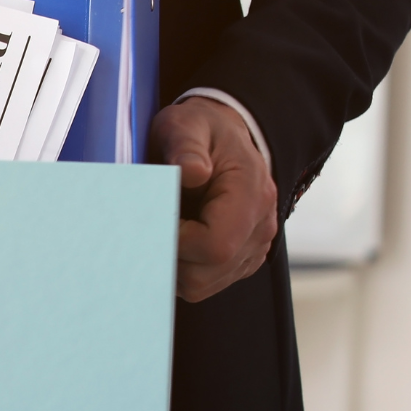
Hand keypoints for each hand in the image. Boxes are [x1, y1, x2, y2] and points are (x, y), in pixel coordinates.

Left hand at [153, 97, 278, 302]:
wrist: (224, 135)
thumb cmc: (201, 130)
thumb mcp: (187, 125)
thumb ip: (187, 146)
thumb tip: (193, 172)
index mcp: (251, 194)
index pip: (215, 246)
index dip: (174, 241)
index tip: (154, 217)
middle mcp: (261, 227)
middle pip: (204, 274)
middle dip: (166, 255)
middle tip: (150, 223)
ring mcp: (254, 247)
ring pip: (201, 285)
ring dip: (170, 265)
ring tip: (163, 227)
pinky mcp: (241, 260)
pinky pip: (204, 283)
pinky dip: (180, 268)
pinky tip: (174, 237)